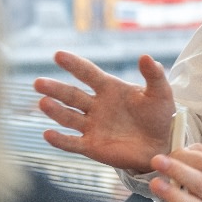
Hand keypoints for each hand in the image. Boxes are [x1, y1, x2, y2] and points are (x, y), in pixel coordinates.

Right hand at [33, 51, 174, 171]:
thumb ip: (154, 75)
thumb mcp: (161, 92)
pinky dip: (60, 140)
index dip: (74, 64)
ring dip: (55, 111)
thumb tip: (146, 56)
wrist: (163, 144)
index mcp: (110, 88)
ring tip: (43, 102)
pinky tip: (48, 134)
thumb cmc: (161, 115)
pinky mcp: (92, 146)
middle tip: (38, 82)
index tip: (58, 54)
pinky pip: (72, 143)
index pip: (88, 73)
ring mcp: (92, 126)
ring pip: (68, 117)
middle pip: (72, 95)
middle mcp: (97, 106)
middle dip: (55, 89)